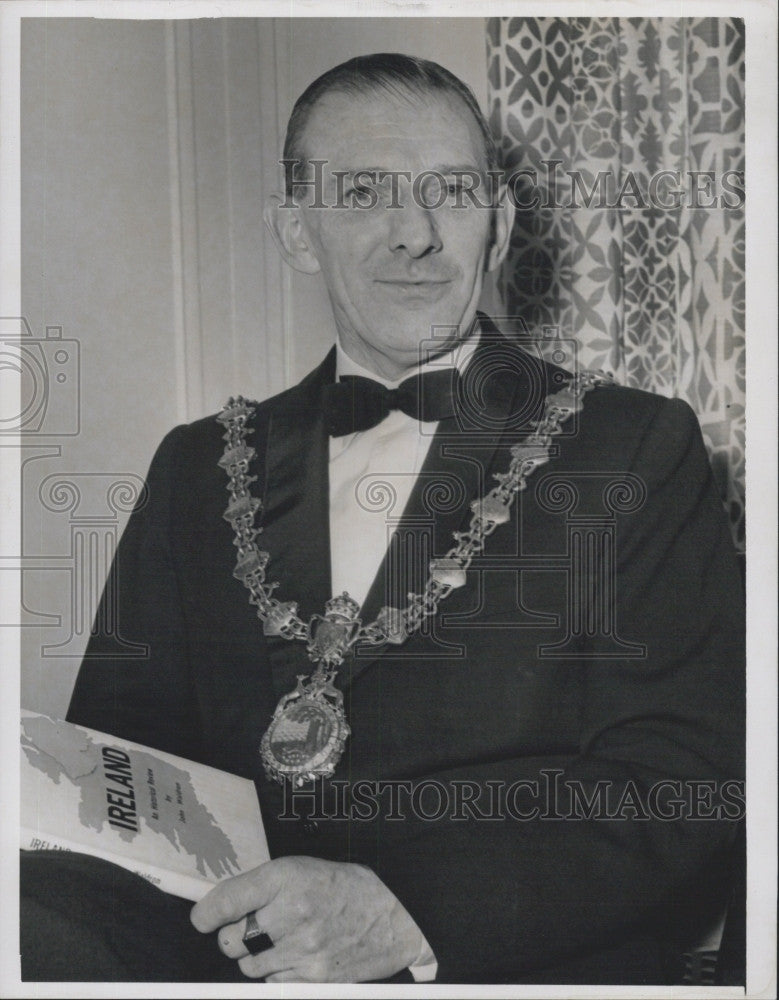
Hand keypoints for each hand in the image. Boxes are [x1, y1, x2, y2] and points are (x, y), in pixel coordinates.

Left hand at [190, 855, 425, 981]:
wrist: (395, 920)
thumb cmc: (348, 889)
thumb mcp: (306, 868)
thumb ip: (267, 885)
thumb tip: (224, 905)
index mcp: (288, 878)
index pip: (228, 900)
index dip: (207, 912)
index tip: (202, 917)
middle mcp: (292, 914)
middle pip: (231, 940)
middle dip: (233, 935)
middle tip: (249, 927)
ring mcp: (302, 950)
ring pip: (248, 966)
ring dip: (254, 956)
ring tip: (278, 940)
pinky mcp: (312, 979)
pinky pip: (272, 982)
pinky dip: (276, 972)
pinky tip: (295, 956)